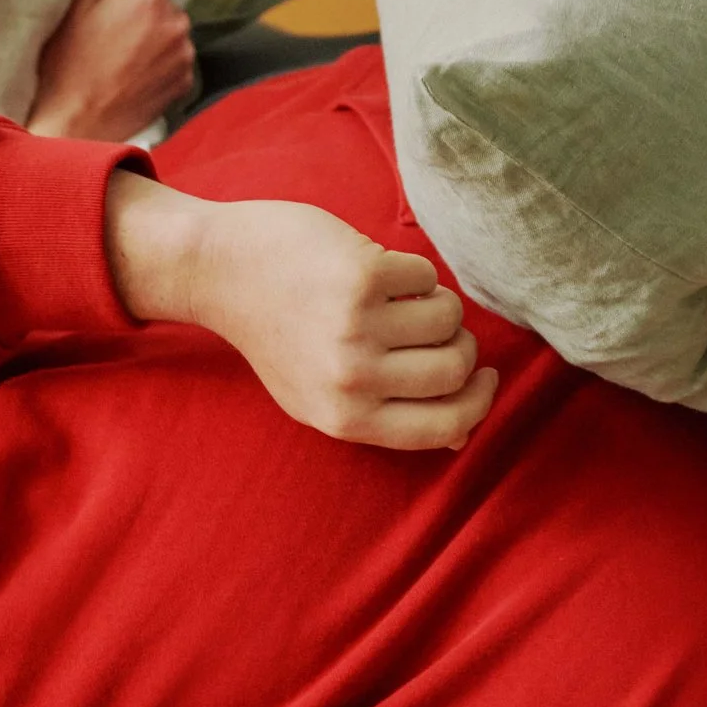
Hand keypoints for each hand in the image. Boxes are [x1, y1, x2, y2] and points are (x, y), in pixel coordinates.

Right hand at [26, 0, 197, 140]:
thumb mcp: (75, 3)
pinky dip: (158, 64)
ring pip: (170, 32)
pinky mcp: (184, 83)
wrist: (75, 127)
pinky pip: (175, 61)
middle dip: (140, 11)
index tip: (109, 1)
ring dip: (151, 38)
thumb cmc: (67, 65)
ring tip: (117, 57)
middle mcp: (177, 21)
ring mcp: (184, 55)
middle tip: (107, 32)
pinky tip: (130, 75)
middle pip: (161, 2)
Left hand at [106, 173, 498, 449]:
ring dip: (436, 302)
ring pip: (449, 318)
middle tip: (436, 328)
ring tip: (398, 297)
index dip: (479, 403)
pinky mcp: (362, 275)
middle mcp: (351, 379)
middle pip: (455, 369)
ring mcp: (356, 326)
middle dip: (461, 345)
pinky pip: (427, 276)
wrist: (221, 270)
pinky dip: (411, 270)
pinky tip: (375, 269)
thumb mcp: (319, 397)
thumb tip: (461, 437)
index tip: (484, 377)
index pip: (445, 428)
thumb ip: (386, 418)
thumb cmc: (279, 334)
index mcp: (345, 419)